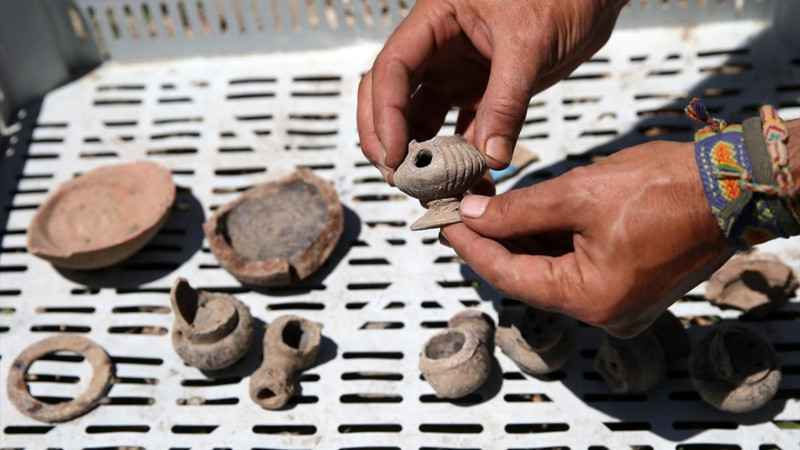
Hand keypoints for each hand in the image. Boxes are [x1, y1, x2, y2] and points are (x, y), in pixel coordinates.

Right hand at [357, 0, 625, 182]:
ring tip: (429, 188)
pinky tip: (467, 182)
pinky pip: (462, 130)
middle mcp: (438, 49)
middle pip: (391, 96)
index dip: (385, 114)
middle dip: (386, 137)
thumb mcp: (529, 43)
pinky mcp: (481, 93)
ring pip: (423, 119)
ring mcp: (457, 73)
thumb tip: (490, 156)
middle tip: (396, 176)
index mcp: (436, 21)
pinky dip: (462, 157)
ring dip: (422, 154)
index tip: (393, 154)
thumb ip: (506, 101)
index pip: (392, 69)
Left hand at [442, 141, 734, 336]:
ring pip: (551, 272)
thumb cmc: (668, 188)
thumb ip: (518, 210)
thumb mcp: (580, 193)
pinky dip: (550, 244)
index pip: (510, 274)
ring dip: (521, 240)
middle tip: (462, 210)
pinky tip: (526, 218)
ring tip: (489, 207)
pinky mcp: (629, 289)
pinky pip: (576, 270)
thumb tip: (473, 214)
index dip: (472, 246)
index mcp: (592, 298)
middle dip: (494, 241)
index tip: (444, 223)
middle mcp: (605, 313)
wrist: (732, 186)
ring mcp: (620, 304)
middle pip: (529, 277)